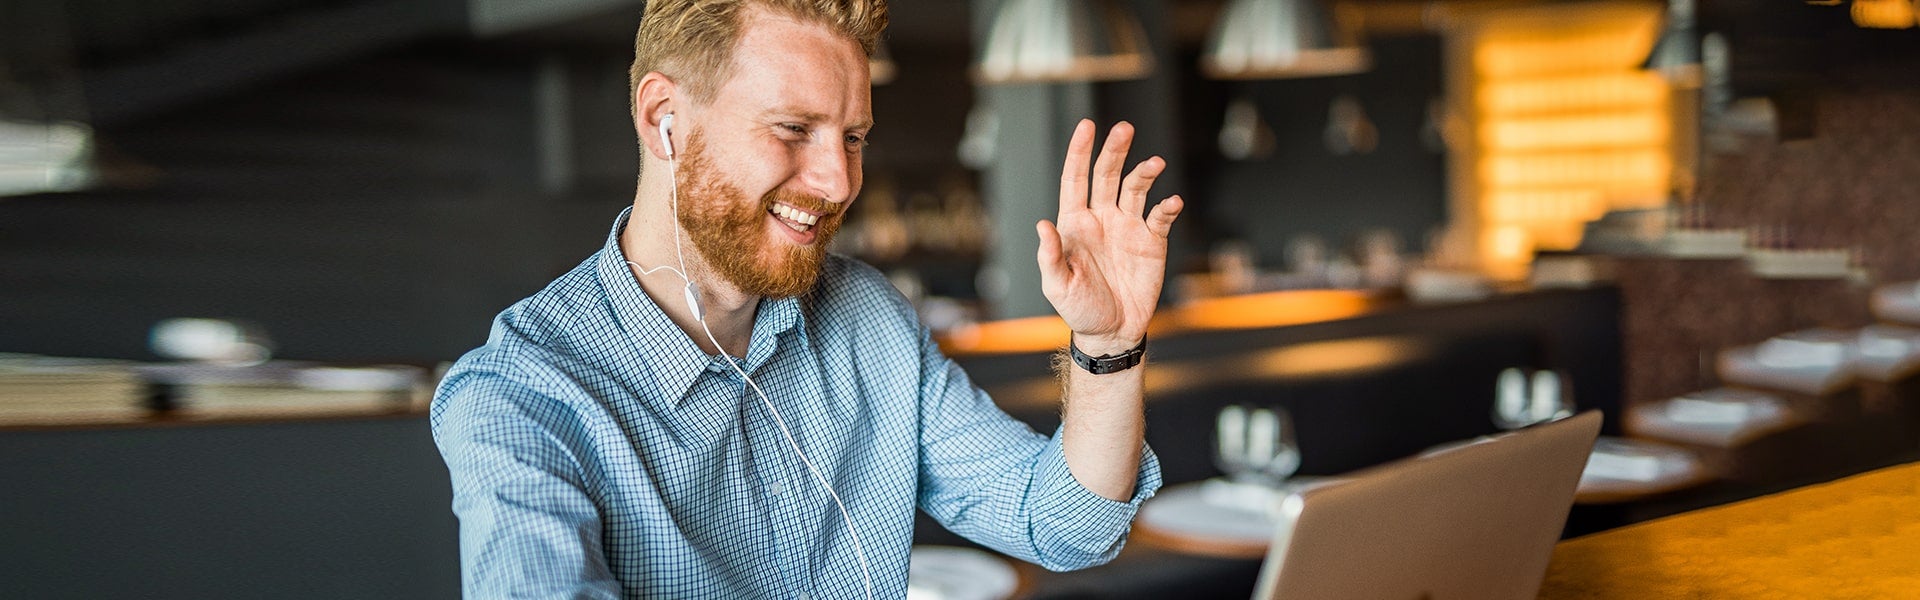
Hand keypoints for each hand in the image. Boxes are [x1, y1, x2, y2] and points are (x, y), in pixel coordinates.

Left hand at [1037, 120, 1183, 355]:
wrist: (1112, 332)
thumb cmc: (1079, 309)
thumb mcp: (1058, 286)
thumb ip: (1051, 256)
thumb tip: (1043, 225)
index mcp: (1075, 223)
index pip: (1076, 179)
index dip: (1080, 152)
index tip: (1087, 126)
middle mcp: (1102, 218)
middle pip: (1108, 175)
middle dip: (1115, 150)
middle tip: (1125, 128)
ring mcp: (1128, 227)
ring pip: (1136, 189)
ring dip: (1145, 173)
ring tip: (1156, 164)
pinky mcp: (1152, 241)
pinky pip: (1160, 217)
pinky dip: (1167, 207)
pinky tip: (1172, 201)